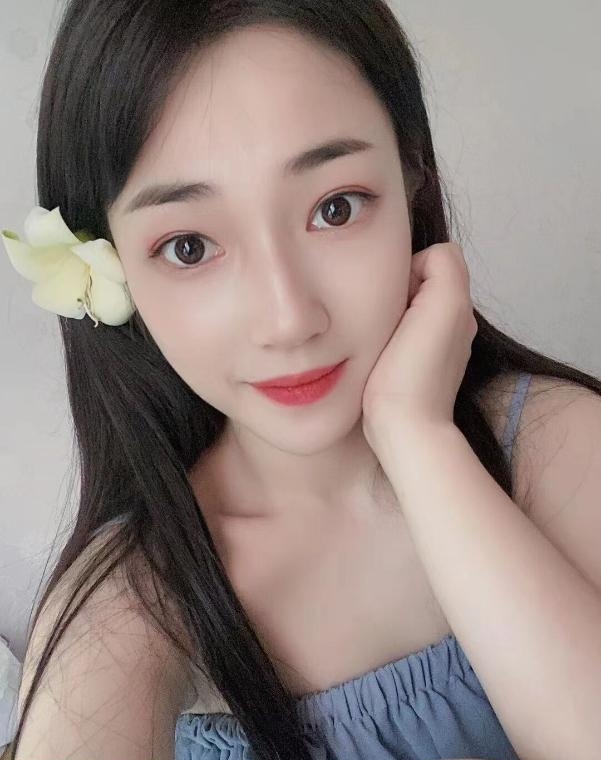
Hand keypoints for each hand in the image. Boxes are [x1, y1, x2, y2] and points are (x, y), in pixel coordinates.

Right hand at [361, 242, 477, 450]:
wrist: (405, 427)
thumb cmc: (414, 371)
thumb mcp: (444, 302)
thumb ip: (443, 266)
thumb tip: (420, 267)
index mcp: (459, 305)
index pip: (434, 258)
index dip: (410, 271)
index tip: (396, 299)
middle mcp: (456, 324)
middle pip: (423, 282)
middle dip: (402, 292)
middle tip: (389, 319)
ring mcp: (439, 349)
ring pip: (411, 307)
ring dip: (395, 315)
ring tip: (386, 338)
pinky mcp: (419, 368)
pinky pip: (405, 334)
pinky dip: (393, 337)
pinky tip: (386, 355)